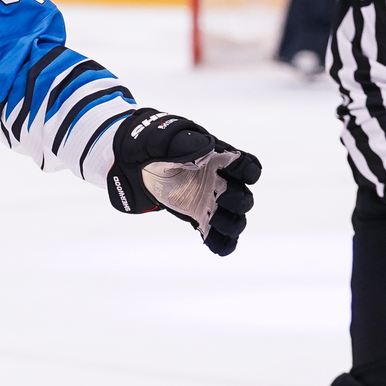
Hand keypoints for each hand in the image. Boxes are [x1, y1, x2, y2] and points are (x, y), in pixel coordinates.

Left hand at [108, 108, 261, 254]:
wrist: (136, 163)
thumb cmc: (154, 146)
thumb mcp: (167, 140)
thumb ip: (187, 144)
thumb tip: (204, 151)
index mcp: (218, 158)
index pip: (245, 165)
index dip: (249, 170)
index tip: (246, 174)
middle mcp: (220, 182)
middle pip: (244, 199)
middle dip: (237, 201)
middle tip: (219, 197)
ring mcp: (210, 202)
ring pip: (236, 220)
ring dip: (231, 225)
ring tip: (212, 221)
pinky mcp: (199, 217)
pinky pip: (219, 237)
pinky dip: (222, 244)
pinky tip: (215, 246)